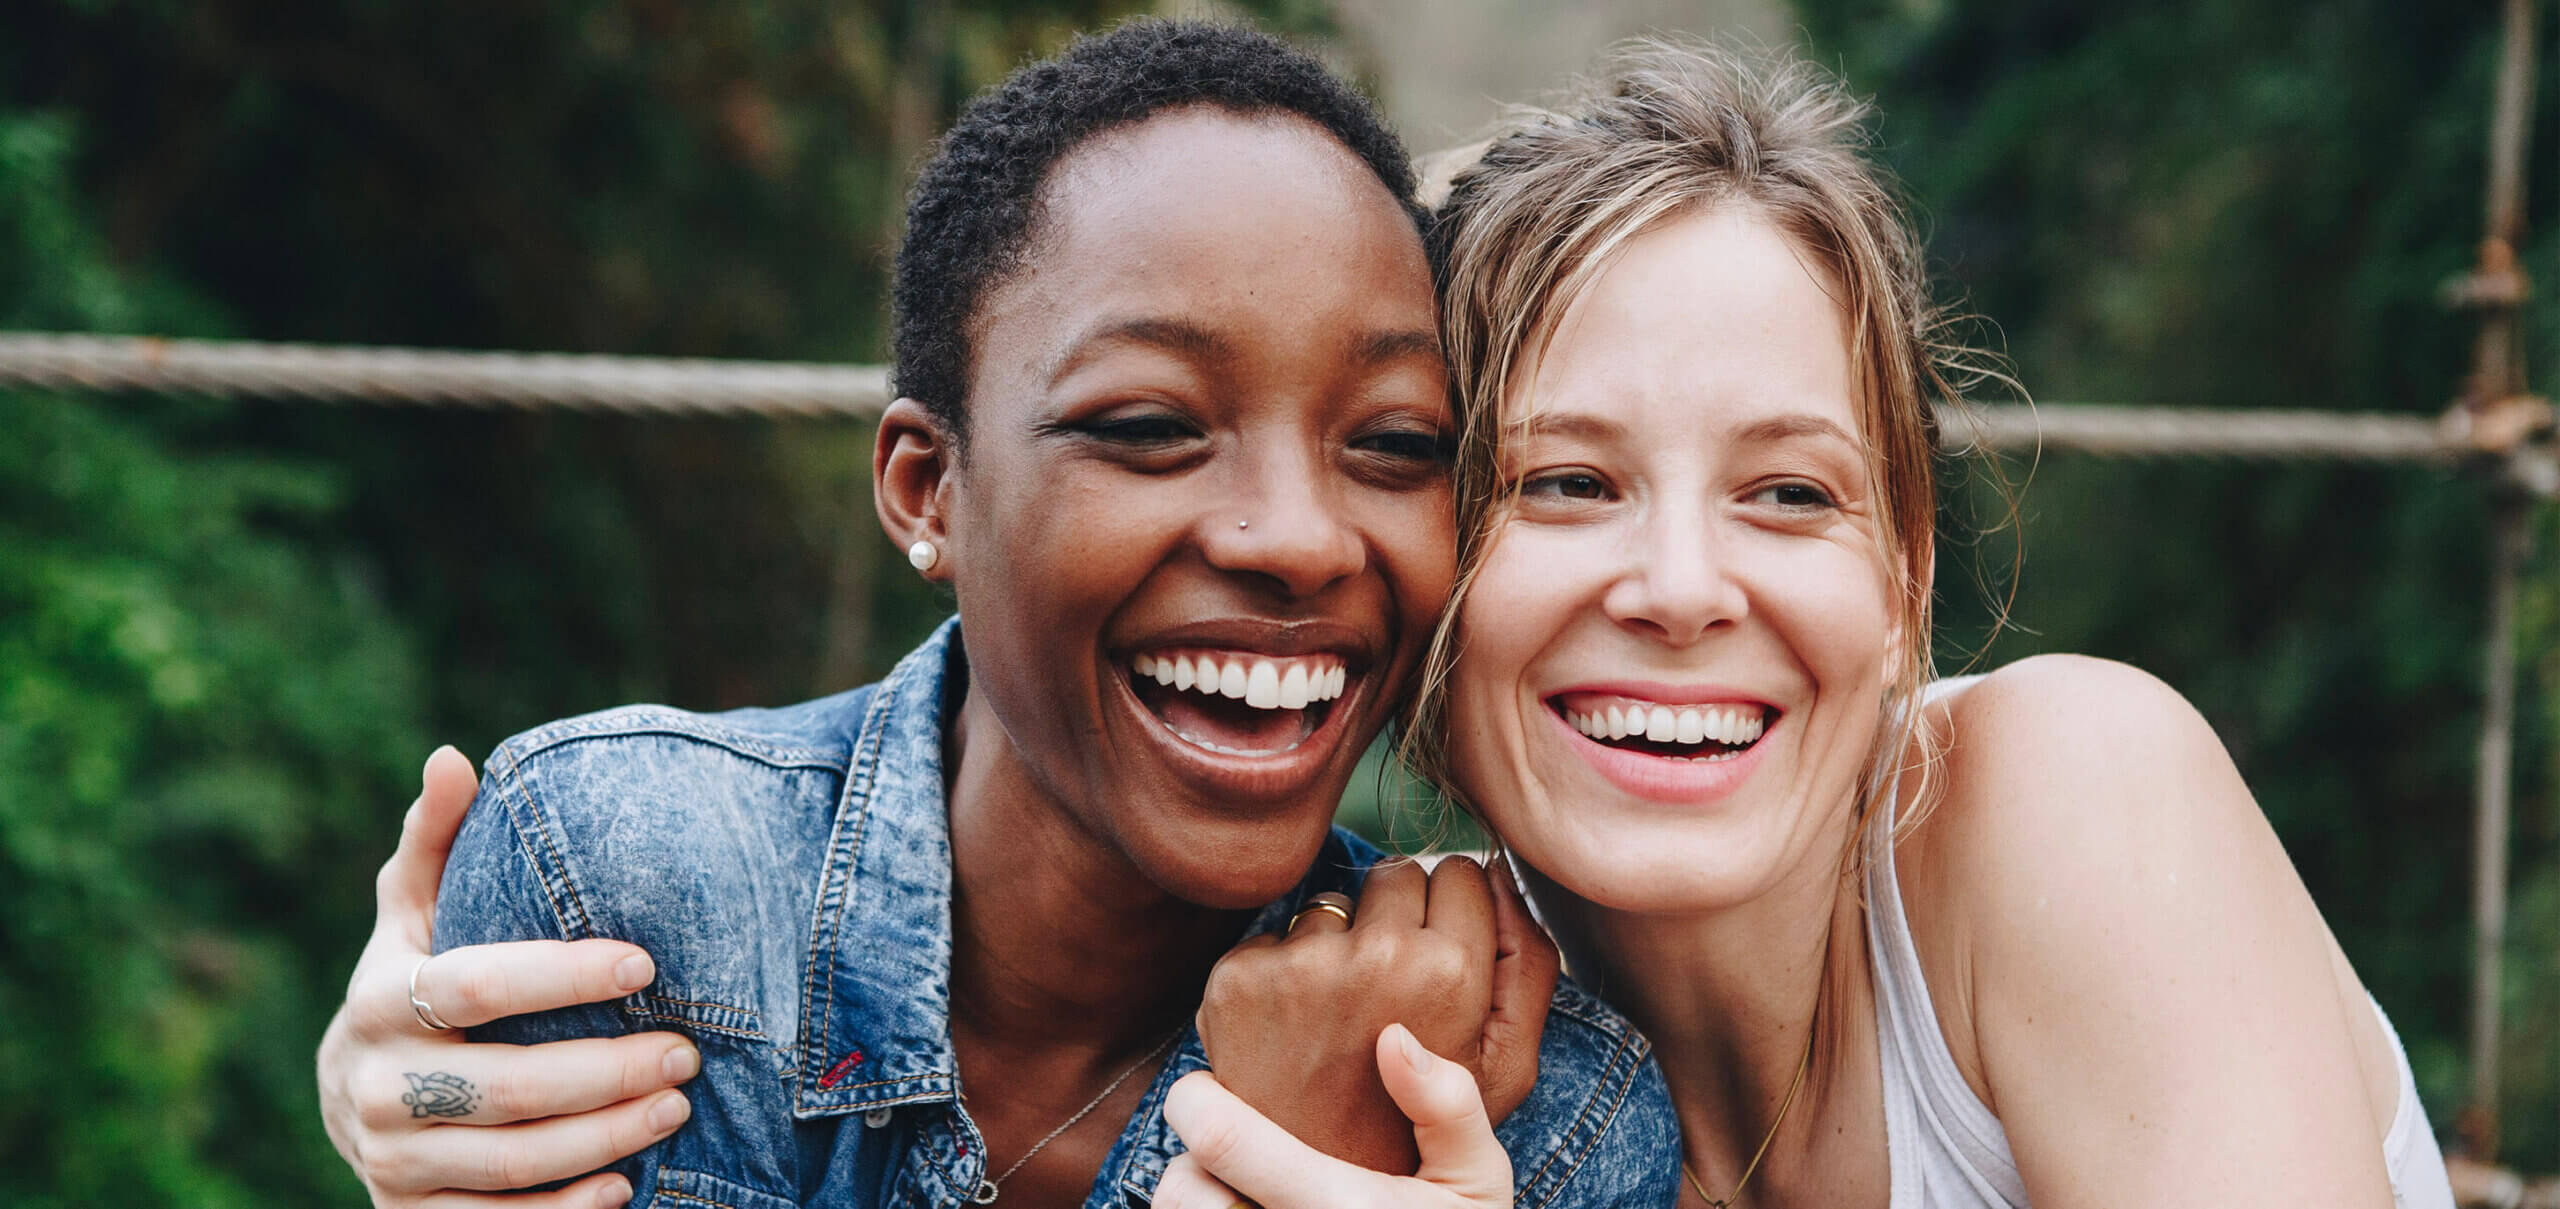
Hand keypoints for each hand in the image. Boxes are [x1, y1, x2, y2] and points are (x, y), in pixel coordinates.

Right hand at [316, 746, 700, 1207]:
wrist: (349, 1096)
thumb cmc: (410, 978)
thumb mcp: (412, 911)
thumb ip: (436, 839)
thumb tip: (453, 756)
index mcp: (380, 1001)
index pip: (478, 988)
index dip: (562, 976)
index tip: (645, 962)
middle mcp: (377, 1086)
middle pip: (506, 1088)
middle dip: (607, 1071)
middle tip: (686, 1051)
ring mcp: (392, 1159)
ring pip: (510, 1161)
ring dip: (603, 1139)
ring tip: (677, 1107)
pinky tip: (623, 1186)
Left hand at [1153, 1024, 1512, 1208]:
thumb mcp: (1479, 1178)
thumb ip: (1448, 1107)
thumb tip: (1393, 1037)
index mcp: (1338, 1208)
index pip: (1220, 1142)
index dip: (1195, 1101)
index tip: (1206, 1084)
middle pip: (1181, 1192)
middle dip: (1191, 1157)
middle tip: (1227, 1139)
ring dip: (1197, 1193)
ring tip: (1237, 1181)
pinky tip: (1249, 1203)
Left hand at [1194, 855, 1557, 1172]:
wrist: (1315, 1184)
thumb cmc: (1417, 1126)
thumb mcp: (1505, 1067)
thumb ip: (1528, 965)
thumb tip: (1496, 875)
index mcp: (1450, 972)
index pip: (1458, 871)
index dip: (1454, 909)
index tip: (1440, 952)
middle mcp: (1375, 957)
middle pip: (1395, 873)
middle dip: (1398, 915)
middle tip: (1391, 988)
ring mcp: (1299, 965)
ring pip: (1333, 903)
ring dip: (1338, 942)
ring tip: (1342, 1018)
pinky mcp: (1239, 979)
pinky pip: (1274, 937)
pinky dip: (1282, 972)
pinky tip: (1294, 1029)